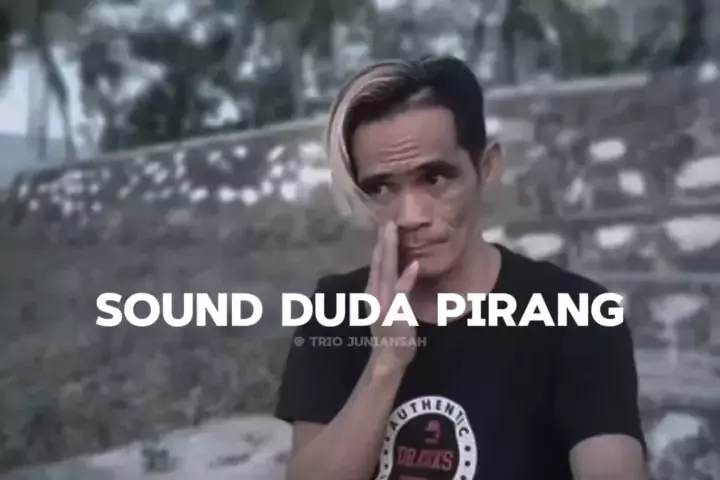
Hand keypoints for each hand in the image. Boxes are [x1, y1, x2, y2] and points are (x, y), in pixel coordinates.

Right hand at [366, 221, 419, 372]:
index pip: (377, 263)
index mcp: (374, 291)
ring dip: (389, 251)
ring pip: (386, 271)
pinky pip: (400, 292)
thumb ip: (392, 290)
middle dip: (383, 241)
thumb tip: (400, 272)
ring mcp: (384, 302)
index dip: (381, 244)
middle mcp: (375, 294)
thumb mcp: (389, 307)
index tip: (386, 225)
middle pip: (379, 262)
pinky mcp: (394, 312)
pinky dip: (406, 278)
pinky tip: (413, 264)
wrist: (387, 358)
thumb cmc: (391, 334)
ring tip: (392, 231)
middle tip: (388, 220)